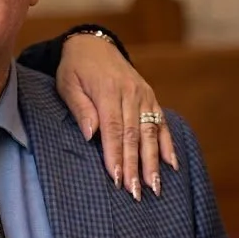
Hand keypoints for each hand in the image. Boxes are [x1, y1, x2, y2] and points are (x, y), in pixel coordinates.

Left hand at [56, 34, 176, 199]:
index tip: (117, 178)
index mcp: (107, 91)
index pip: (113, 129)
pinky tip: (171, 165)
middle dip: (135, 166)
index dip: (116, 155)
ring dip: (153, 162)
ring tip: (155, 186)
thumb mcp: (67, 83)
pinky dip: (168, 144)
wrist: (93, 44)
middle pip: (134, 135)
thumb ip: (80, 108)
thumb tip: (91, 135)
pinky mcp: (150, 97)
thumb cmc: (75, 68)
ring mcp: (143, 95)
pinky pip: (162, 123)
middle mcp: (130, 94)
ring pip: (151, 132)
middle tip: (136, 192)